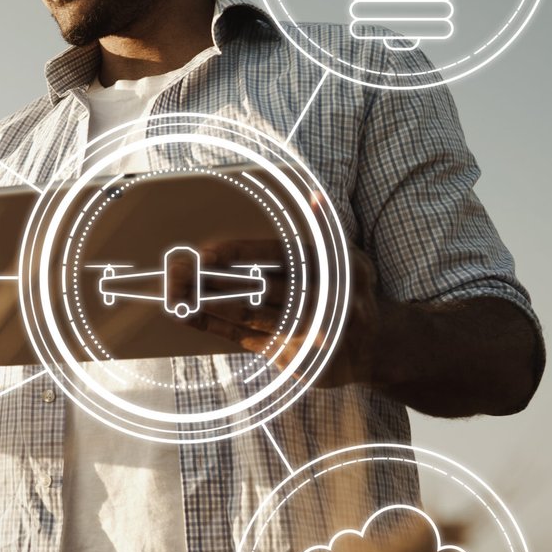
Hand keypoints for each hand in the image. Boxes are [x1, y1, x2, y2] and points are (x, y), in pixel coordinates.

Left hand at [183, 237, 382, 388]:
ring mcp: (303, 332)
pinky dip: (214, 327)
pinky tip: (187, 316)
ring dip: (206, 304)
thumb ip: (325, 227)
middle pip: (256, 287)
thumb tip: (313, 196)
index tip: (206, 251)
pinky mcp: (289, 356)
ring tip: (174, 292)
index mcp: (329, 270)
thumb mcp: (348, 257)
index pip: (276, 258)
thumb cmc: (351, 291)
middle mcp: (318, 302)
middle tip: (178, 270)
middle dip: (214, 279)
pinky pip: (243, 339)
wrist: (378, 348)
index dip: (239, 254)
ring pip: (246, 315)